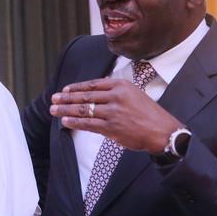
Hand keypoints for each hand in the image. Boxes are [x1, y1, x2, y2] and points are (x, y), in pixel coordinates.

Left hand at [49, 78, 179, 153]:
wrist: (163, 131)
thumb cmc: (148, 113)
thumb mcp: (133, 93)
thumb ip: (114, 91)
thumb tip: (93, 92)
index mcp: (121, 85)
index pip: (92, 84)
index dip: (76, 87)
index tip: (65, 90)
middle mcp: (116, 96)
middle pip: (85, 96)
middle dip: (66, 98)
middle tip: (54, 98)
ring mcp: (113, 112)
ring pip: (83, 109)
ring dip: (66, 110)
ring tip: (54, 110)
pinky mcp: (112, 127)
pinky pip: (88, 124)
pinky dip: (74, 122)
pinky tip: (65, 121)